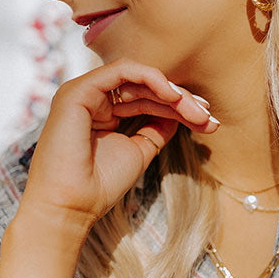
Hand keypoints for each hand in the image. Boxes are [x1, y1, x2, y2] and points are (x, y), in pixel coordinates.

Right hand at [19, 58, 217, 229]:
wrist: (70, 206)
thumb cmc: (99, 185)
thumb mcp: (139, 151)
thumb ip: (156, 128)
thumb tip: (180, 112)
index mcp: (103, 111)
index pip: (146, 99)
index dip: (179, 107)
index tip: (208, 121)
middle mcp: (92, 98)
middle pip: (145, 88)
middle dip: (181, 100)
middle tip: (208, 116)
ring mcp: (83, 92)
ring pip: (137, 78)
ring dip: (170, 91)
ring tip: (195, 109)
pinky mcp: (78, 91)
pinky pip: (120, 71)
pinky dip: (150, 78)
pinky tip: (172, 95)